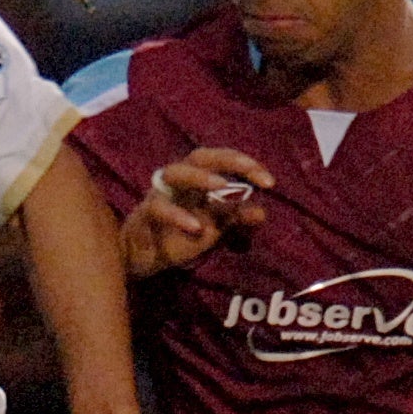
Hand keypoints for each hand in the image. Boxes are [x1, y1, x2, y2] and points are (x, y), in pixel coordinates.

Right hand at [123, 147, 273, 277]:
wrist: (143, 257)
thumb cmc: (179, 235)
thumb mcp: (214, 227)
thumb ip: (234, 218)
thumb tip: (262, 212)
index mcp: (197, 179)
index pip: (222, 161)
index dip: (246, 165)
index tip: (269, 182)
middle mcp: (178, 180)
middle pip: (200, 156)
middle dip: (227, 160)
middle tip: (251, 172)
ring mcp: (159, 194)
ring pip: (175, 173)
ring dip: (199, 176)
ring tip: (221, 185)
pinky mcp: (145, 214)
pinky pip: (159, 209)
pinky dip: (178, 216)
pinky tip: (196, 228)